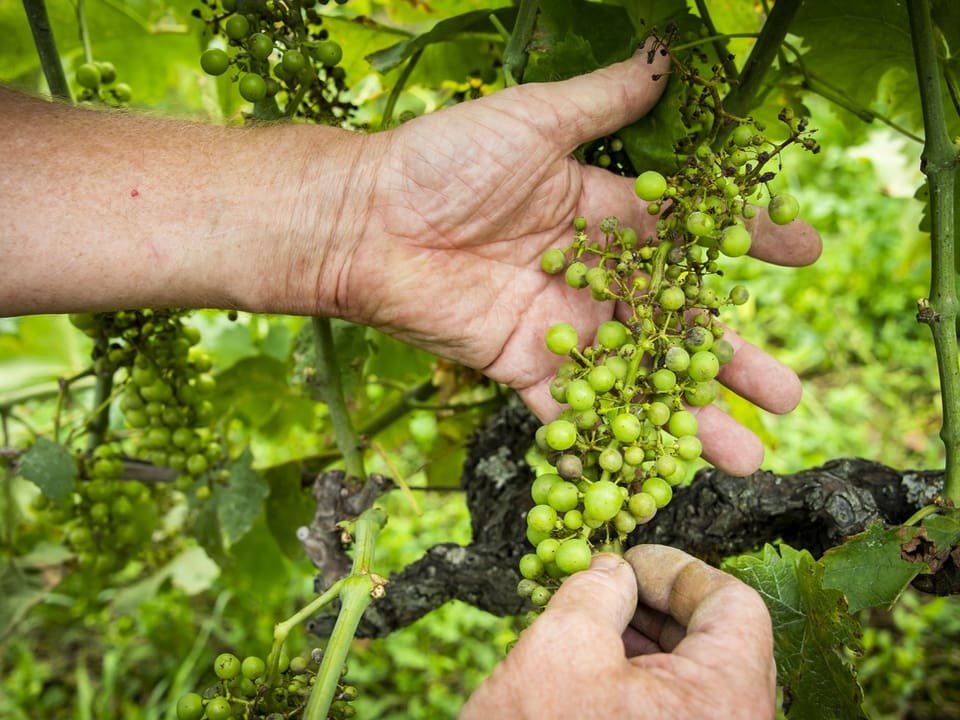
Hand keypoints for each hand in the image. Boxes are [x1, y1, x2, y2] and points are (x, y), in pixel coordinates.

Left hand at [324, 44, 821, 474]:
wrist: (369, 220)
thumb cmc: (445, 160)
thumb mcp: (535, 119)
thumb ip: (604, 101)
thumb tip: (666, 54)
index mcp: (602, 214)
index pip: (689, 234)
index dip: (743, 242)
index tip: (801, 251)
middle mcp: (591, 276)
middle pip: (674, 325)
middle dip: (731, 359)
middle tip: (787, 393)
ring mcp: (561, 327)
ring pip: (636, 379)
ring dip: (687, 417)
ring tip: (744, 453)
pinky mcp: (523, 367)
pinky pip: (570, 413)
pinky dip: (604, 444)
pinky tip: (649, 475)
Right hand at [460, 546, 775, 719]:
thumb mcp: (564, 643)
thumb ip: (599, 589)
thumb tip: (613, 571)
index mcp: (724, 700)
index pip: (733, 605)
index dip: (677, 570)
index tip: (629, 562)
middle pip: (718, 642)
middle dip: (656, 606)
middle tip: (605, 589)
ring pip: (695, 679)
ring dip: (646, 644)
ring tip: (590, 628)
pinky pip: (676, 711)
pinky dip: (641, 683)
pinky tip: (594, 672)